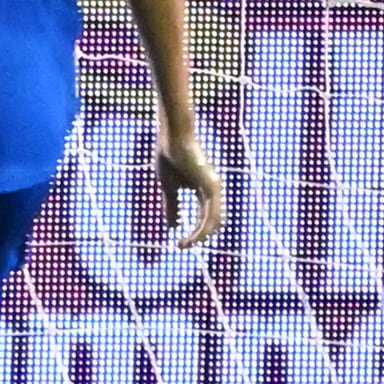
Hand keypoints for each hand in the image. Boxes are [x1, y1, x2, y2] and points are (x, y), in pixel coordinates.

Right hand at [157, 130, 225, 252]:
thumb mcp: (169, 187)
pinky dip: (202, 229)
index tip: (179, 243)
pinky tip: (190, 236)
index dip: (195, 233)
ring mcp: (214, 188)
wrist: (172, 137)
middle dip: (200, 238)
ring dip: (200, 237)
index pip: (205, 218)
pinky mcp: (212, 187)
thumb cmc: (170, 155)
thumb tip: (172, 226)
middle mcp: (213, 191)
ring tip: (184, 244)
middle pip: (213, 223)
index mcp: (203, 190)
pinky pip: (211, 215)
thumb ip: (172, 206)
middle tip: (182, 246)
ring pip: (214, 222)